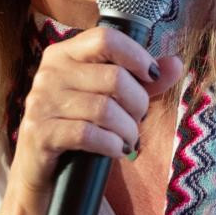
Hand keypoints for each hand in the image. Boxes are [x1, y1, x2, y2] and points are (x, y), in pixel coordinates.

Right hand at [1, 26, 186, 214]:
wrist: (45, 176)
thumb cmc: (81, 130)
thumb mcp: (113, 101)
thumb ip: (142, 82)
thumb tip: (176, 64)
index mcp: (64, 54)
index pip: (106, 38)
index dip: (137, 56)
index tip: (152, 77)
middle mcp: (49, 73)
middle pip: (114, 77)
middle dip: (138, 105)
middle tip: (137, 122)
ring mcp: (41, 102)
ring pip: (105, 109)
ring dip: (128, 130)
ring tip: (128, 140)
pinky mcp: (39, 133)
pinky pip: (89, 134)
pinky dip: (111, 145)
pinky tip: (115, 150)